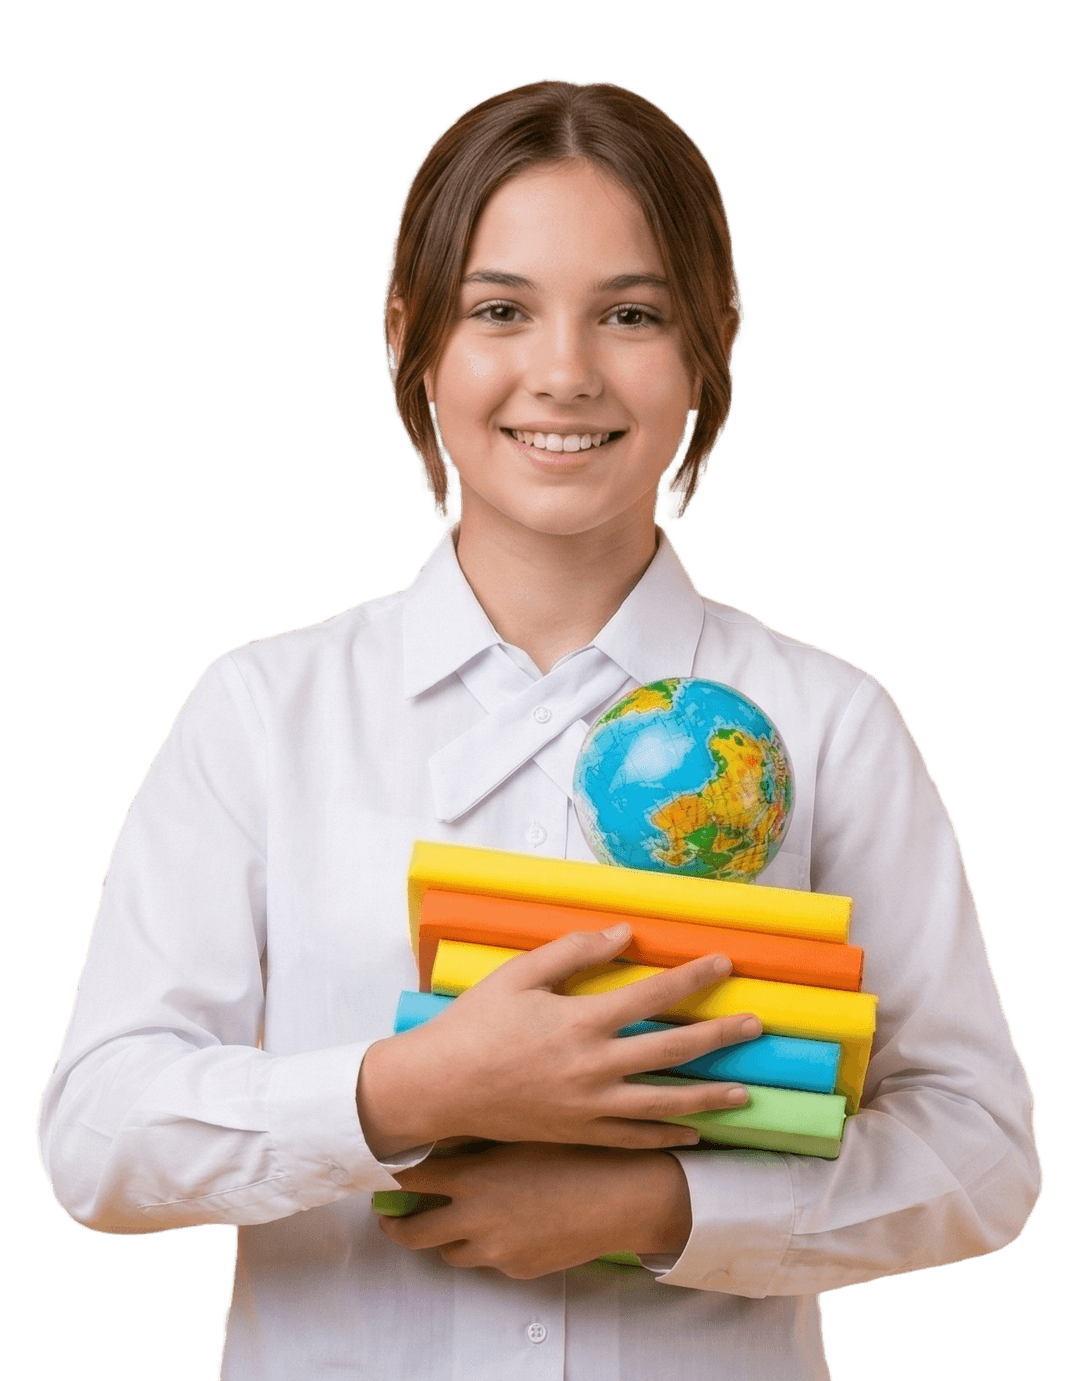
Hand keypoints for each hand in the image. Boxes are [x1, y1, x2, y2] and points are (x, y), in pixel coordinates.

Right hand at [357, 924, 761, 1156]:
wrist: (440, 1087)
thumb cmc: (475, 1023)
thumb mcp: (519, 974)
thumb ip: (574, 951)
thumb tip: (622, 933)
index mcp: (581, 1022)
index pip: (653, 995)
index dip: (693, 978)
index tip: (724, 962)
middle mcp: (595, 1067)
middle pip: (673, 1051)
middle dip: (720, 1037)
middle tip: (755, 1026)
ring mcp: (589, 1107)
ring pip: (665, 1104)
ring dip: (709, 1097)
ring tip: (745, 1093)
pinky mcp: (579, 1134)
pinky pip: (634, 1139)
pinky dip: (667, 1136)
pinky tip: (693, 1132)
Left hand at [378, 1141, 692, 1277]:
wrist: (622, 1194)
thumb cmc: (578, 1150)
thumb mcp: (524, 1129)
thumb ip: (483, 1132)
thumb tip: (452, 1122)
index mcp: (471, 1179)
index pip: (410, 1178)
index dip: (391, 1173)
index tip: (383, 1169)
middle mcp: (474, 1219)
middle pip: (412, 1232)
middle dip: (395, 1224)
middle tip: (389, 1216)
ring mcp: (495, 1250)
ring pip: (449, 1253)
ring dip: (444, 1237)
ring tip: (446, 1221)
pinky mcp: (518, 1269)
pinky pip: (490, 1261)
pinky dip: (488, 1246)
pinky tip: (505, 1224)